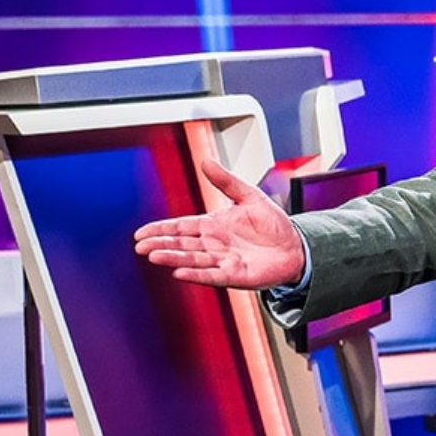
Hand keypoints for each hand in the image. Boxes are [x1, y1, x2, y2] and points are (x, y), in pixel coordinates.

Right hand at [130, 153, 307, 288]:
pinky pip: (211, 275)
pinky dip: (196, 274)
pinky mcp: (234, 275)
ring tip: (153, 256)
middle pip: (181, 244)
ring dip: (173, 258)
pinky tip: (179, 272)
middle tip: (140, 245)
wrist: (296, 246)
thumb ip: (226, 181)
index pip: (181, 227)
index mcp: (214, 225)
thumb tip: (205, 161)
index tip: (141, 232)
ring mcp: (222, 261)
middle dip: (160, 244)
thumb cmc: (273, 224)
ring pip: (192, 259)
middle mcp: (214, 244)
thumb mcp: (249, 196)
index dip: (161, 229)